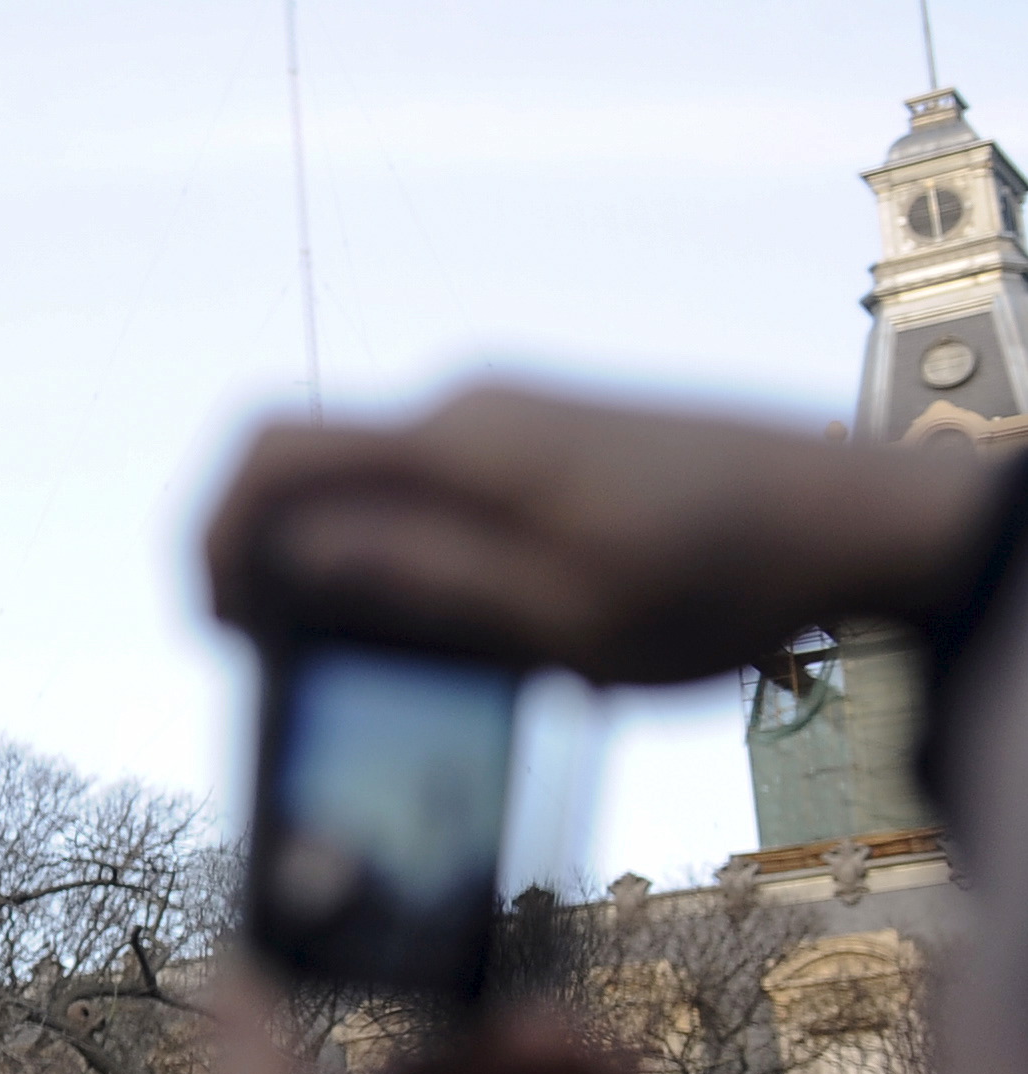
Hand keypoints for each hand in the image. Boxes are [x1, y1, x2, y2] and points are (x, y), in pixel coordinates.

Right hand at [203, 382, 999, 681]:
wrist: (862, 516)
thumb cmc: (723, 580)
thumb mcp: (562, 619)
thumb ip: (418, 583)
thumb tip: (289, 559)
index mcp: (456, 444)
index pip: (272, 451)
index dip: (211, 534)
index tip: (217, 625)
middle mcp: (465, 408)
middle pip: (309, 467)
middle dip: (266, 563)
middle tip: (283, 665)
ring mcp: (506, 415)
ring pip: (369, 481)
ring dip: (341, 565)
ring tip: (374, 662)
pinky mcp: (542, 438)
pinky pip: (428, 484)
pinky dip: (398, 548)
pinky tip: (450, 625)